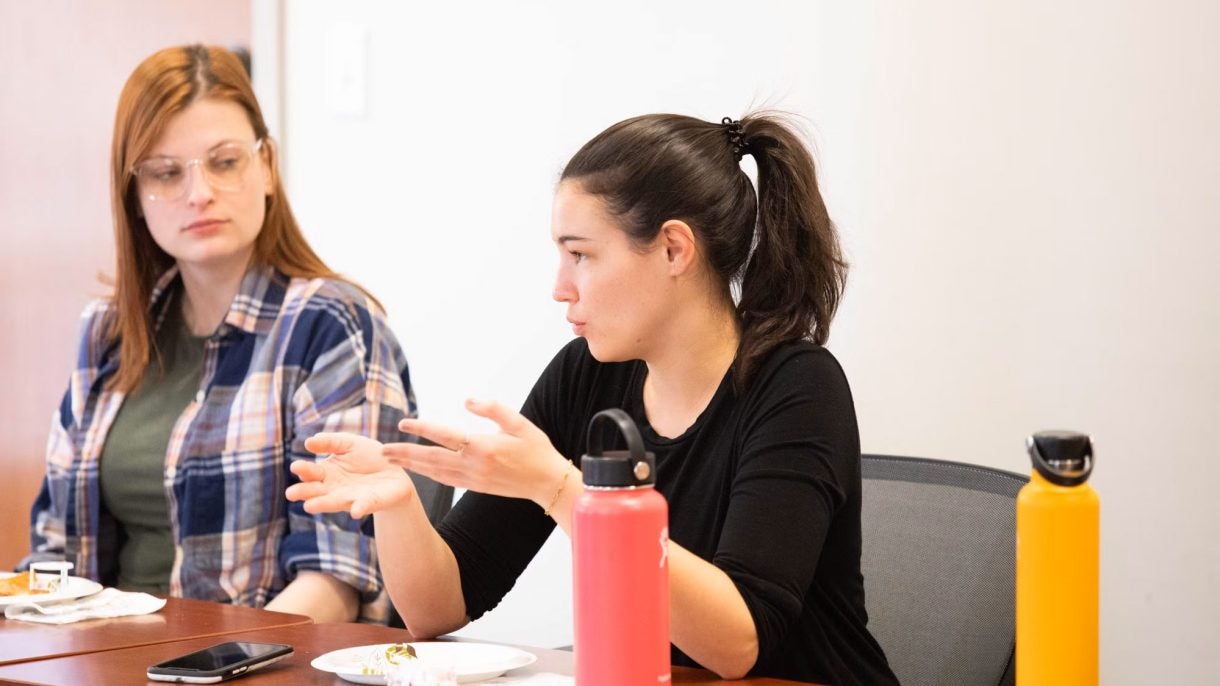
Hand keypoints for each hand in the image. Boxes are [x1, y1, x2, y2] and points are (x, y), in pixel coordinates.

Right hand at [287, 432, 415, 517]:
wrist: (395, 470)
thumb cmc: (368, 456)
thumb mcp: (349, 443)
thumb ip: (330, 442)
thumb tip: (309, 441)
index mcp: (327, 473)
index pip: (310, 473)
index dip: (303, 470)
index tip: (295, 466)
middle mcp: (334, 489)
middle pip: (315, 492)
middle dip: (303, 493)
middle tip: (290, 493)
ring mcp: (350, 497)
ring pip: (333, 502)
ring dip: (322, 505)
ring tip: (309, 506)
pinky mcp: (370, 503)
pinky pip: (363, 506)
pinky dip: (359, 508)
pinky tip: (355, 511)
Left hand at [388, 398, 569, 506]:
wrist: (548, 483)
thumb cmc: (536, 450)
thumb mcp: (520, 423)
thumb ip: (493, 409)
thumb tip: (467, 400)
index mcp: (484, 448)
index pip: (445, 436)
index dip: (422, 429)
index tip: (403, 424)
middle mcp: (474, 466)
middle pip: (432, 459)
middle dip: (405, 454)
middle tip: (382, 451)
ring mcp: (473, 480)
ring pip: (435, 472)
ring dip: (412, 465)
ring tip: (392, 460)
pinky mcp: (475, 487)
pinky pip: (446, 480)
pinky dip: (428, 474)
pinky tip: (418, 469)